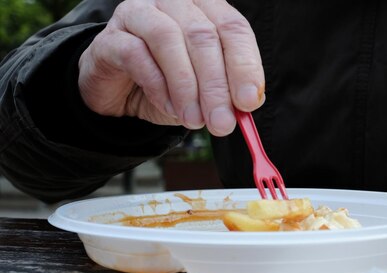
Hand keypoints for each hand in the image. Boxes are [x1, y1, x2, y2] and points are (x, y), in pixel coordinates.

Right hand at [78, 0, 264, 135]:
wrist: (122, 93)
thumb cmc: (170, 85)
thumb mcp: (207, 91)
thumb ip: (230, 93)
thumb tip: (250, 102)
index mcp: (206, 10)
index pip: (233, 28)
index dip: (244, 65)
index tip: (249, 101)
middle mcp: (174, 4)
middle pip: (202, 35)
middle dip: (216, 85)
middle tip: (222, 123)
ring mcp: (139, 14)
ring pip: (168, 39)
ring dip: (186, 87)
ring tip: (194, 119)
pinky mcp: (111, 37)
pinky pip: (136, 55)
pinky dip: (157, 87)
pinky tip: (168, 107)